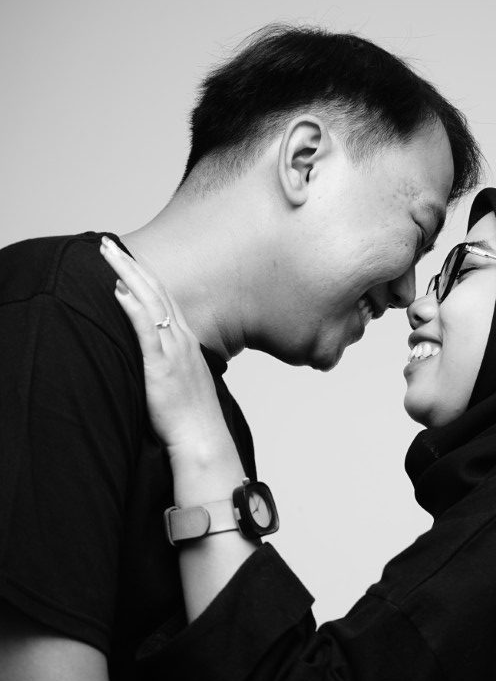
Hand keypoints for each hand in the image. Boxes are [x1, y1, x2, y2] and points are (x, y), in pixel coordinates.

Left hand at [99, 236, 233, 466]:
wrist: (203, 437)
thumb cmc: (191, 416)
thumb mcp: (183, 380)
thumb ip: (171, 361)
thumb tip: (154, 355)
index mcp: (185, 340)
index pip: (162, 297)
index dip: (142, 274)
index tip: (124, 257)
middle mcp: (181, 338)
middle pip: (155, 290)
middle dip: (130, 264)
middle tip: (108, 243)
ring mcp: (172, 350)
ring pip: (149, 302)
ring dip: (127, 274)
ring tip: (108, 254)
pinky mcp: (161, 365)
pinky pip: (146, 330)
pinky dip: (132, 307)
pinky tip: (119, 290)